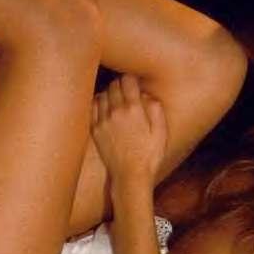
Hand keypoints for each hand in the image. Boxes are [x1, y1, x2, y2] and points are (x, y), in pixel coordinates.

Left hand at [90, 73, 167, 189]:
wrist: (130, 175)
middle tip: (126, 90)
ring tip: (116, 99)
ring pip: (102, 94)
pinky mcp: (95, 130)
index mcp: (134, 109)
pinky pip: (92, 107)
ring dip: (109, 93)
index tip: (134, 82)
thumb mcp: (161, 132)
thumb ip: (156, 108)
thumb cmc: (150, 155)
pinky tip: (104, 107)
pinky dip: (97, 103)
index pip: (127, 80)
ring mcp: (103, 120)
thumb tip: (146, 94)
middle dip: (121, 84)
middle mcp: (116, 112)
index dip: (132, 78)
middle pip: (114, 85)